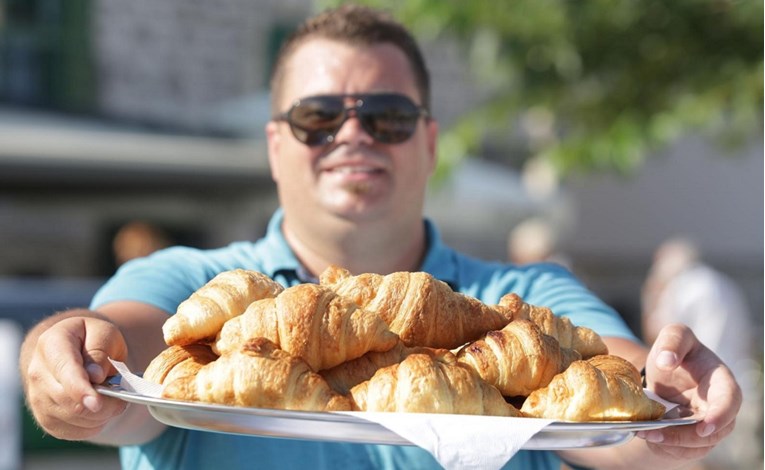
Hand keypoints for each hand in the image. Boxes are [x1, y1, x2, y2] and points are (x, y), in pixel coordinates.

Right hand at [23, 314, 128, 439]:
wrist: (74, 350)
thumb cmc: (91, 339)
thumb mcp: (104, 333)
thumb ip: (100, 350)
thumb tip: (95, 376)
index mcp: (51, 344)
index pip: (64, 371)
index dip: (80, 390)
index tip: (97, 403)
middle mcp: (37, 372)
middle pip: (67, 400)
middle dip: (101, 405)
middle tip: (122, 400)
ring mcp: (37, 397)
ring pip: (71, 419)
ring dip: (99, 416)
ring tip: (113, 402)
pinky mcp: (45, 418)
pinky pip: (71, 431)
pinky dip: (92, 426)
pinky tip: (101, 412)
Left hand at [637, 323, 740, 461]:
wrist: (665, 369)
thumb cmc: (676, 350)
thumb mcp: (674, 336)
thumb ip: (673, 340)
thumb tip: (666, 361)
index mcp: (721, 382)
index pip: (730, 401)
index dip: (720, 416)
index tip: (703, 427)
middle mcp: (718, 407)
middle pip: (713, 431)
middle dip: (685, 436)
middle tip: (655, 432)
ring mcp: (706, 424)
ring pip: (697, 446)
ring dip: (672, 444)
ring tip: (645, 434)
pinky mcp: (691, 437)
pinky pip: (684, 450)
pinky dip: (666, 448)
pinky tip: (647, 437)